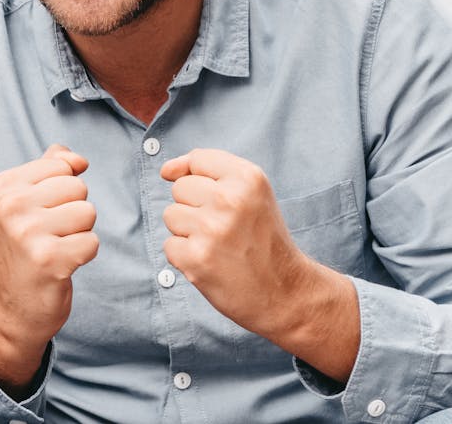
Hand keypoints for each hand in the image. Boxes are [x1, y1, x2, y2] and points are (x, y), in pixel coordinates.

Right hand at [0, 145, 96, 392]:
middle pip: (78, 187)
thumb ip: (49, 169)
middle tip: (49, 234)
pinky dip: (83, 255)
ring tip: (55, 247)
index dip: (62, 190)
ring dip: (80, 233)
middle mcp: (10, 205)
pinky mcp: (49, 259)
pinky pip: (92, 242)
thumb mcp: (25, 202)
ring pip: (88, 213)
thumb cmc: (25, 248)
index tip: (40, 213)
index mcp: (2, 185)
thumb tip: (77, 158)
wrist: (14, 305)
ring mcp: (27, 233)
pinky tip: (61, 264)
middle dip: (73, 211)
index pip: (61, 165)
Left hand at [159, 148, 332, 337]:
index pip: (198, 159)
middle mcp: (230, 199)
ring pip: (171, 215)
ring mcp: (212, 229)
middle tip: (226, 229)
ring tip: (219, 246)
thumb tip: (165, 171)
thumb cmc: (262, 239)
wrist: (286, 292)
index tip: (219, 200)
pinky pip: (169, 245)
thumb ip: (210, 172)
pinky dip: (186, 258)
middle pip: (180, 188)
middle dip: (196, 208)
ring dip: (188, 233)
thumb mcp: (252, 194)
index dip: (202, 179)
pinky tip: (213, 264)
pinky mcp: (196, 258)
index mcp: (248, 177)